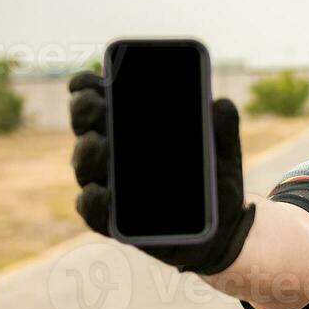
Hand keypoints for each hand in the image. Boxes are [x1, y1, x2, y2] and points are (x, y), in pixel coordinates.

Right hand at [68, 71, 255, 274]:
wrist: (223, 229)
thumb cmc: (215, 179)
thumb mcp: (224, 150)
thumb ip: (223, 126)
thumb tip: (218, 104)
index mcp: (130, 126)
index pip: (96, 98)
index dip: (86, 86)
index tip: (92, 79)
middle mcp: (110, 152)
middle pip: (84, 125)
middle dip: (85, 112)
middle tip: (99, 109)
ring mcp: (108, 185)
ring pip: (84, 165)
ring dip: (88, 153)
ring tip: (100, 144)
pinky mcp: (112, 220)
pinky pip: (91, 210)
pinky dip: (92, 201)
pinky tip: (102, 191)